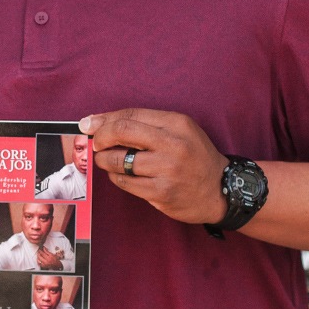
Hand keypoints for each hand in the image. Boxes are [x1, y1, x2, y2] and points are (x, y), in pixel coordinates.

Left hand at [36, 246, 62, 269]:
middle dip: (38, 253)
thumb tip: (44, 248)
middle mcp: (47, 261)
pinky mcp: (44, 266)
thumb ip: (47, 251)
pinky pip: (39, 264)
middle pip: (40, 256)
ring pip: (39, 260)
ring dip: (38, 257)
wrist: (56, 265)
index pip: (43, 253)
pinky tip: (38, 259)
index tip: (40, 249)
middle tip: (38, 252)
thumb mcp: (52, 254)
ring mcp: (45, 264)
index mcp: (49, 257)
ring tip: (38, 255)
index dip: (40, 251)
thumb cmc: (55, 260)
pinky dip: (38, 261)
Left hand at [81, 109, 229, 224]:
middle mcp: (173, 144)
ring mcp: (167, 170)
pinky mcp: (161, 193)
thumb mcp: (179, 130)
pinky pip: (125, 182)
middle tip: (94, 143)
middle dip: (100, 137)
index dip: (104, 119)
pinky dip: (116, 177)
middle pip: (122, 132)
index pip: (131, 115)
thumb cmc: (194, 157)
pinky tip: (120, 174)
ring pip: (119, 160)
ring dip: (104, 160)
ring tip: (105, 160)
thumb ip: (146, 124)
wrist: (220, 190)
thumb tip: (100, 121)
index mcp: (177, 123)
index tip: (88, 124)